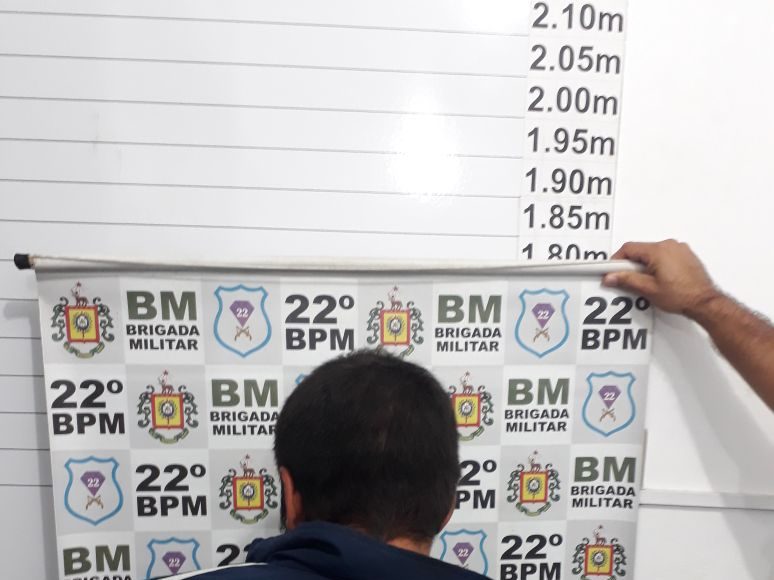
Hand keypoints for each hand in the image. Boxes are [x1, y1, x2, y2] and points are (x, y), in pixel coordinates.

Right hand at [602, 240, 720, 317]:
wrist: (705, 302)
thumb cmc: (683, 296)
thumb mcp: (648, 289)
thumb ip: (627, 280)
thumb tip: (612, 276)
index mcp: (658, 251)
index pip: (628, 248)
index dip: (616, 260)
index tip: (611, 269)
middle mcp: (670, 246)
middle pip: (640, 250)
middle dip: (631, 265)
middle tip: (628, 279)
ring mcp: (679, 249)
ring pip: (652, 253)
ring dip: (645, 265)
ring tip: (648, 282)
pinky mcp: (686, 255)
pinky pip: (665, 255)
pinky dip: (658, 264)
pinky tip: (659, 279)